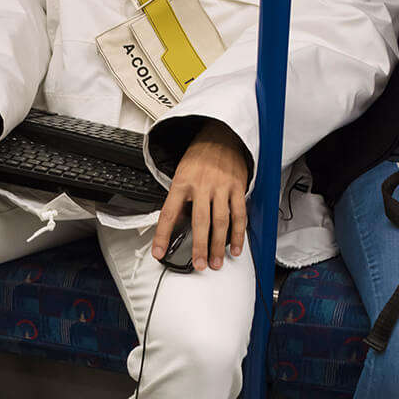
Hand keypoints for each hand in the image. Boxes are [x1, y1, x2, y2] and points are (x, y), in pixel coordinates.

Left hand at [152, 120, 249, 270]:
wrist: (220, 134)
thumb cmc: (198, 159)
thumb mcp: (180, 175)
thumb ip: (179, 201)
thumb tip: (176, 228)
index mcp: (182, 183)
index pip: (169, 213)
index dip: (163, 235)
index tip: (159, 253)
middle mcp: (202, 185)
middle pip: (200, 221)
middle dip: (200, 246)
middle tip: (199, 264)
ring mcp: (221, 186)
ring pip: (221, 221)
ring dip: (219, 245)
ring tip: (216, 262)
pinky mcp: (237, 187)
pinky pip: (239, 214)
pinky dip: (238, 234)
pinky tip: (236, 248)